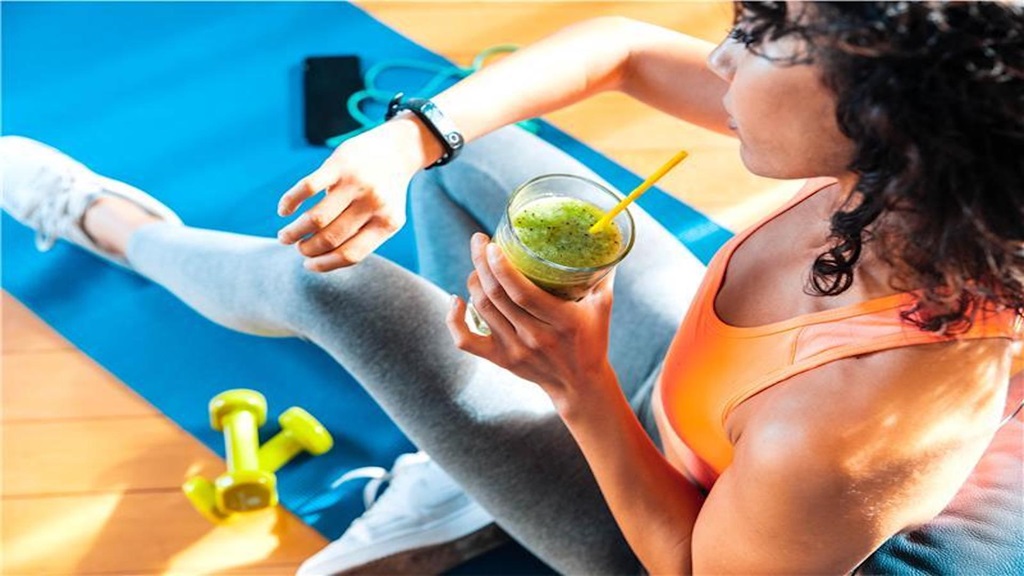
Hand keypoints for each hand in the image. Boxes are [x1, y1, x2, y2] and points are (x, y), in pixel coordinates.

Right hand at [276, 118, 439, 271]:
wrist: (397, 149)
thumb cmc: (384, 192)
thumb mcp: (385, 217)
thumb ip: (361, 237)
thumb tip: (319, 260)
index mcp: (386, 223)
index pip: (351, 254)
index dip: (324, 264)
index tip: (308, 265)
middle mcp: (374, 204)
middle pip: (330, 238)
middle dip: (307, 249)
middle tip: (298, 248)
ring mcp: (356, 183)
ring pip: (317, 219)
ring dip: (295, 232)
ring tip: (286, 236)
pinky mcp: (339, 164)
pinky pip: (308, 187)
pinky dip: (290, 202)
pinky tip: (283, 211)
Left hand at [446, 233, 617, 410]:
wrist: (579, 385)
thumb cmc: (592, 341)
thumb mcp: (602, 307)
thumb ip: (602, 275)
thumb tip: (601, 240)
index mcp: (562, 322)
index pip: (523, 293)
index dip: (503, 269)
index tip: (493, 245)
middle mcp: (535, 337)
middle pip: (497, 296)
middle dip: (482, 264)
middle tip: (479, 241)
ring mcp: (515, 350)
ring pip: (482, 309)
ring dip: (474, 281)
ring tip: (478, 263)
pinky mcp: (501, 360)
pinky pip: (466, 341)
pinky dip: (454, 320)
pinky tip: (457, 299)